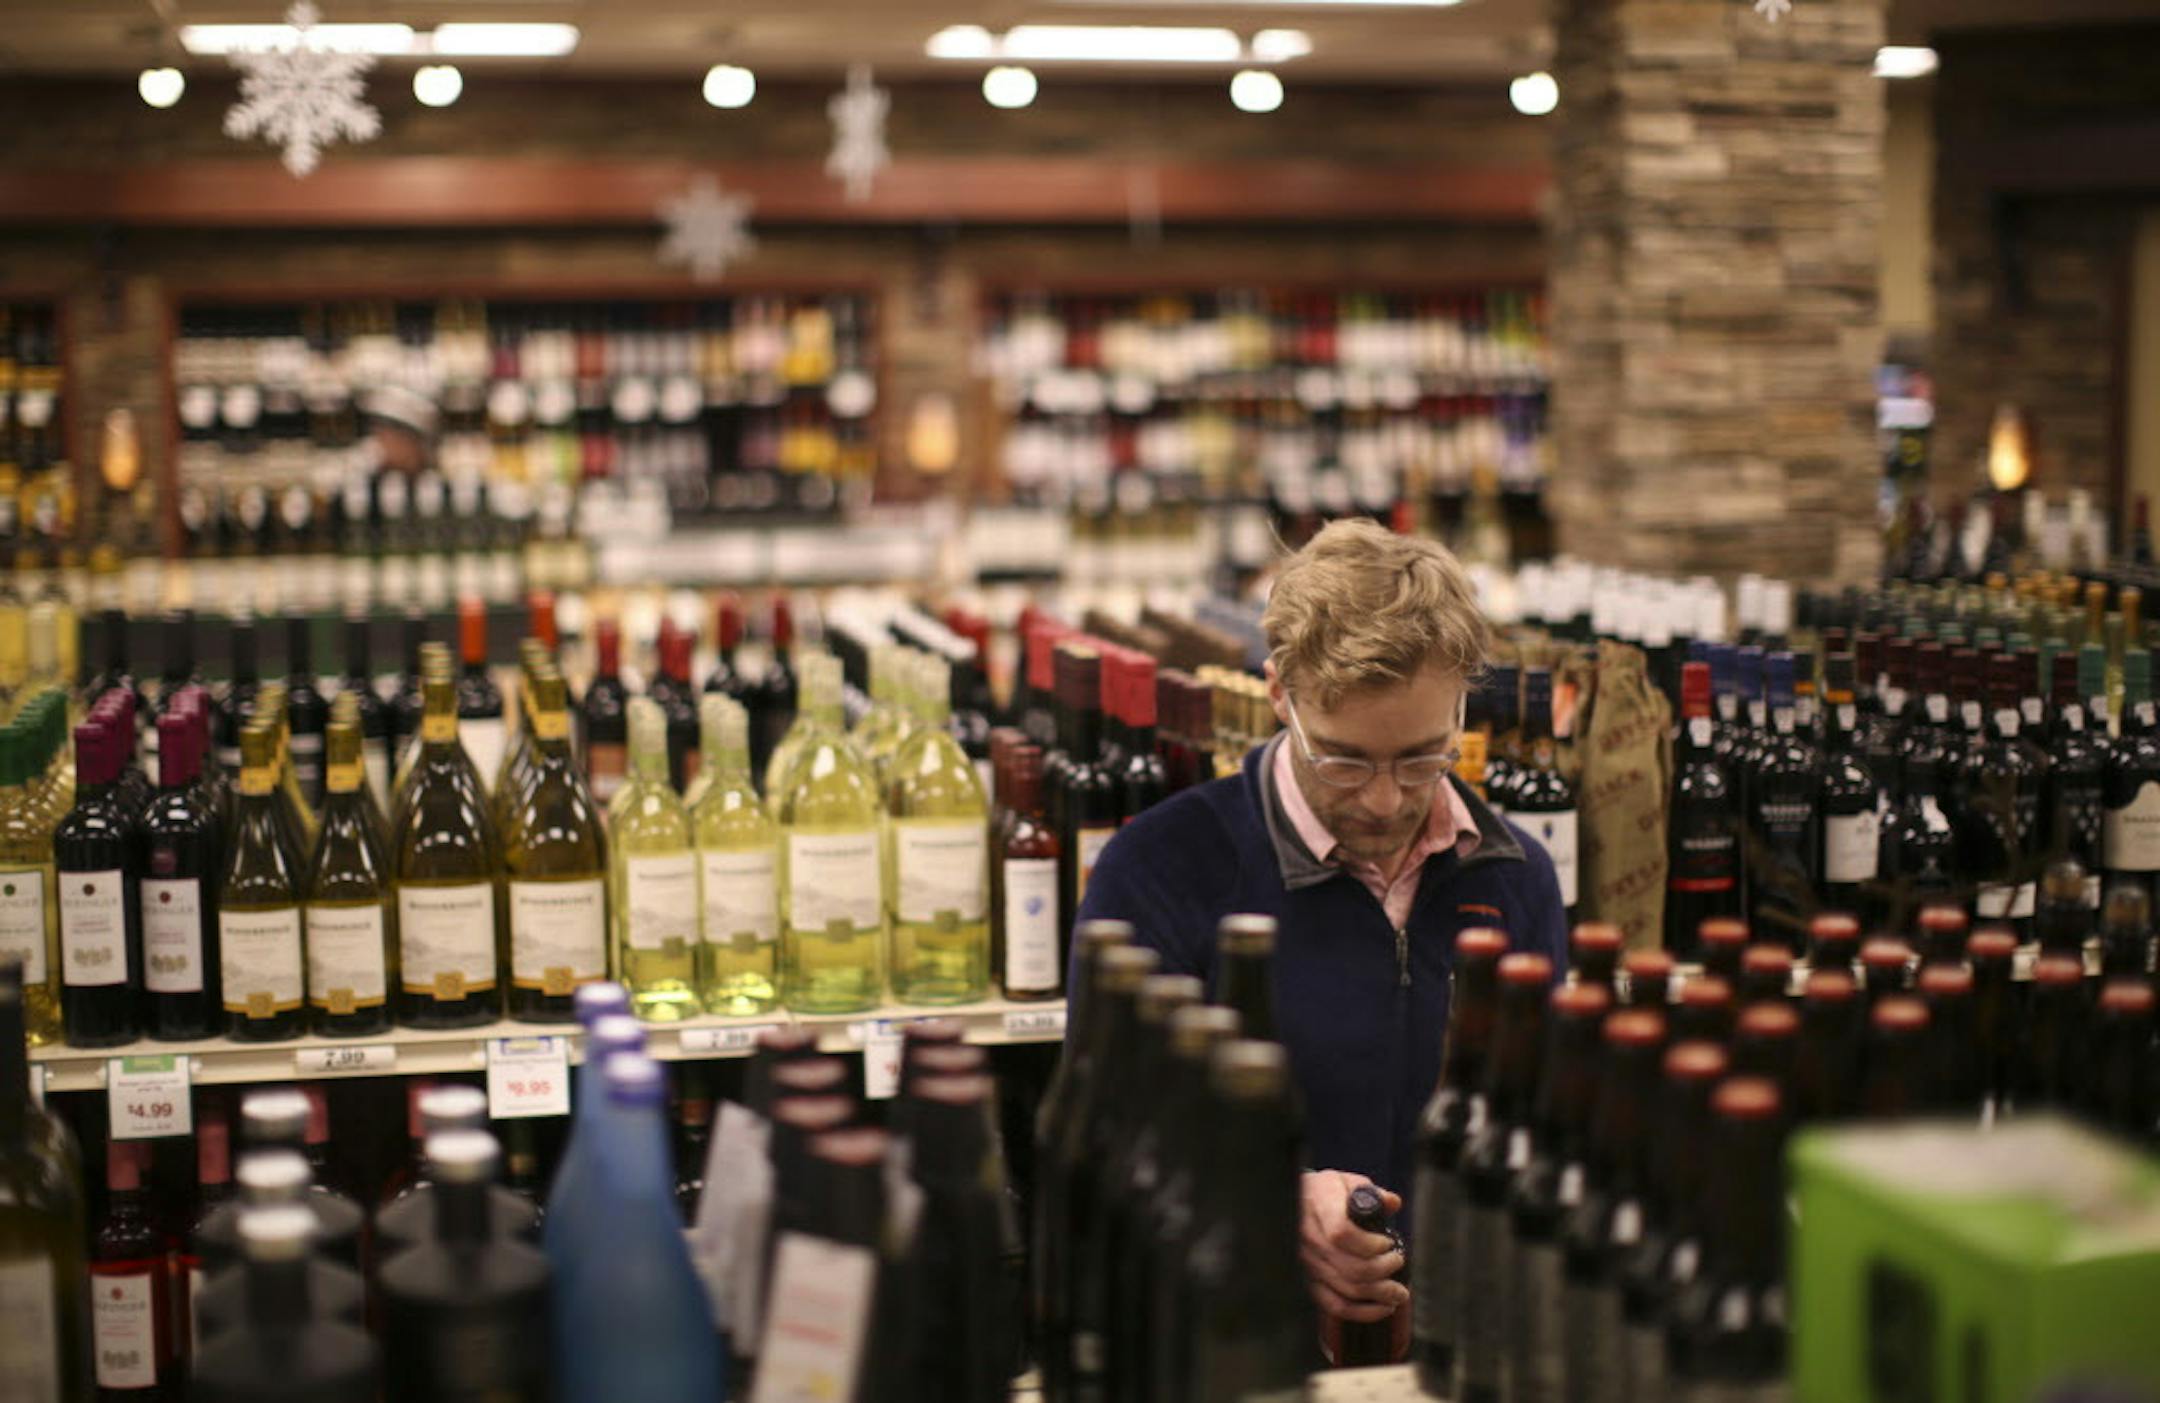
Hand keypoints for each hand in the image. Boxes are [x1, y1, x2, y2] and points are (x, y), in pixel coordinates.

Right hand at [1299, 1170, 1408, 1324]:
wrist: (1296, 1202)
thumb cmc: (1326, 1192)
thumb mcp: (1347, 1182)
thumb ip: (1371, 1192)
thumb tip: (1391, 1203)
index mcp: (1318, 1205)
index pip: (1341, 1232)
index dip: (1369, 1244)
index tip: (1387, 1243)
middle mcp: (1308, 1236)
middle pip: (1349, 1267)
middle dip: (1383, 1270)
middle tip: (1398, 1262)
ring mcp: (1307, 1262)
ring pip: (1346, 1289)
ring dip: (1380, 1294)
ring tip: (1399, 1292)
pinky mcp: (1309, 1281)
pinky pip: (1335, 1305)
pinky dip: (1363, 1312)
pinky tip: (1383, 1307)